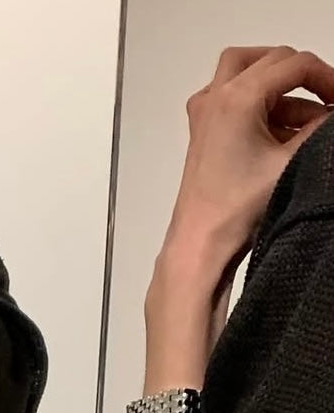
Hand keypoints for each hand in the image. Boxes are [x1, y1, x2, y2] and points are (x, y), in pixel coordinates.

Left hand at [164, 46, 333, 278]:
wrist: (200, 243)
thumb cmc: (241, 207)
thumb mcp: (291, 162)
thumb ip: (320, 129)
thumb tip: (331, 114)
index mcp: (237, 97)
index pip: (295, 64)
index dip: (326, 77)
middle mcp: (216, 95)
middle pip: (270, 60)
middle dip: (304, 78)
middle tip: (327, 101)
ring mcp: (204, 112)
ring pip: (248, 74)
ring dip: (281, 89)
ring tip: (307, 122)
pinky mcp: (202, 130)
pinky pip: (234, 99)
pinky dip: (261, 106)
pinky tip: (283, 134)